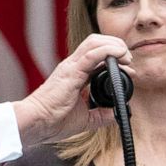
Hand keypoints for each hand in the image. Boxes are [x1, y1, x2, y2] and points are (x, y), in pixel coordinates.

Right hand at [13, 34, 130, 144]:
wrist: (36, 123)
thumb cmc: (53, 121)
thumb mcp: (84, 119)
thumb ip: (101, 115)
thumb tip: (118, 114)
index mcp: (75, 74)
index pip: (97, 55)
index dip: (116, 58)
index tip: (129, 70)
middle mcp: (72, 66)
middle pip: (96, 42)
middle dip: (117, 45)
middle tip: (129, 60)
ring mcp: (71, 66)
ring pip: (95, 41)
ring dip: (114, 44)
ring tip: (126, 56)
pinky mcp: (71, 71)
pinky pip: (92, 53)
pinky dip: (109, 50)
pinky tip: (120, 54)